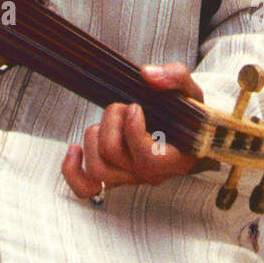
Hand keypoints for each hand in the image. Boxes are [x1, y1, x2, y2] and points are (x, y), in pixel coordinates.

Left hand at [61, 62, 204, 199]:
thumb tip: (147, 74)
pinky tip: (75, 149)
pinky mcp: (115, 177)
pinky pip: (86, 188)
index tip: (136, 107)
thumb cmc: (190, 115)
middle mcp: (151, 174)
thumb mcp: (190, 91)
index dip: (133, 128)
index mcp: (175, 159)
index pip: (147, 156)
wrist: (190, 136)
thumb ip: (175, 77)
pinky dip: (73, 171)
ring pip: (97, 168)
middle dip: (112, 119)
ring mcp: (131, 178)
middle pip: (112, 153)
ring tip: (111, 121)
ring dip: (95, 136)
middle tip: (125, 106)